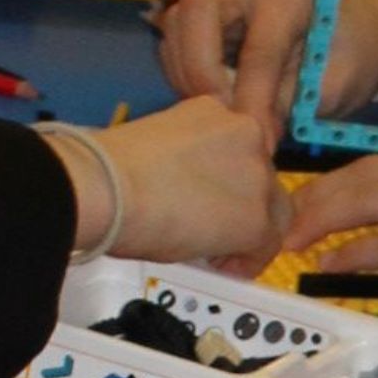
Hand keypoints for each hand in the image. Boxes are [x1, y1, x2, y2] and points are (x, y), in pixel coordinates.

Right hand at [47, 96, 281, 269]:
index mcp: (216, 110)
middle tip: (218, 231)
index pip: (240, 147)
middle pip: (262, 178)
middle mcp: (246, 134)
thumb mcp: (159, 146)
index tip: (213, 201)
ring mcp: (257, 176)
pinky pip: (266, 246)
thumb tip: (186, 193)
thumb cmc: (111, 169)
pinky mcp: (256, 218)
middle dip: (244, 206)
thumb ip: (187, 162)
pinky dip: (247, 261)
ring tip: (219, 254)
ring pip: (271, 211)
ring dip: (248, 234)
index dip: (229, 180)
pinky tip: (223, 267)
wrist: (106, 188)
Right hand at [155, 0, 377, 139]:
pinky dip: (186, 76)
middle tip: (221, 119)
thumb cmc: (349, 57)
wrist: (351, 36)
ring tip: (219, 115)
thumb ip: (293, 102)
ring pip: (177, 27)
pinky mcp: (205, 15)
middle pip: (195, 14)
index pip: (259, 47)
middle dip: (200, 73)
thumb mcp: (335, 85)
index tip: (257, 139)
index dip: (253, 98)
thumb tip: (251, 130)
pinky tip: (214, 103)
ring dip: (188, 76)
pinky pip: (176, 41)